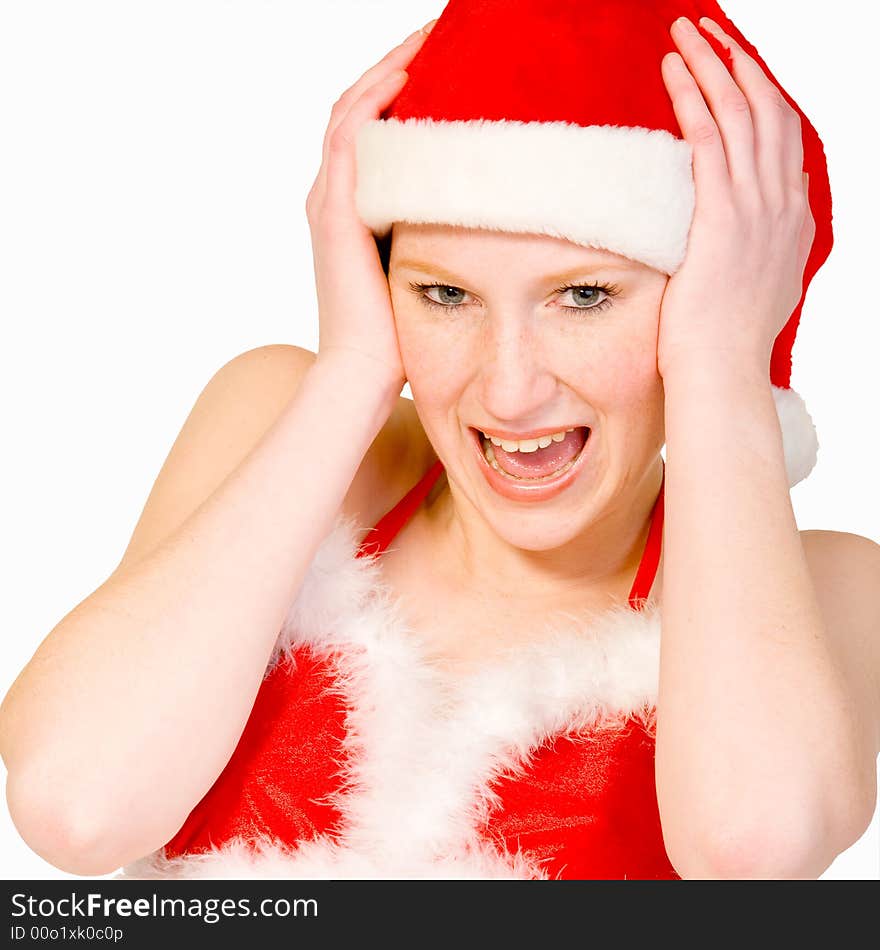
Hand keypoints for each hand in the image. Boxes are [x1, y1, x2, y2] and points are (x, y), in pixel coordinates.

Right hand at [305, 20, 435, 387]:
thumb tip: (495, 205)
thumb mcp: (424, 264)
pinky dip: (377, 100)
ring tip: (432, 34)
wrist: (364, 373)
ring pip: (353, 108)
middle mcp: (334, 193)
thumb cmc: (399, 331)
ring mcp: (328, 199)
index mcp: (352, 204)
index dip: (404, 83)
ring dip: (391, 66)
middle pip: (361, 103)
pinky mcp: (333, 213)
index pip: (374, 124)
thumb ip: (440, 228)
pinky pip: (351, 137)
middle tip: (443, 29)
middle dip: (400, 61)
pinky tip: (411, 74)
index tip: (450, 56)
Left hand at [656, 16, 815, 380]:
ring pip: (741, 112)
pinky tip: (672, 70)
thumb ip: (756, 255)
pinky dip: (693, 97)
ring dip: (712, 64)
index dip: (762, 95)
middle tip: (711, 32)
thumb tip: (742, 242)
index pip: (785, 140)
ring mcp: (757, 208)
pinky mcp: (722, 215)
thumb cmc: (724, 344)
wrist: (720, 372)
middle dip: (740, 63)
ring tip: (686, 32)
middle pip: (770, 111)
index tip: (736, 71)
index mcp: (793, 222)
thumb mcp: (755, 291)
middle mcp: (784, 206)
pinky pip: (709, 138)